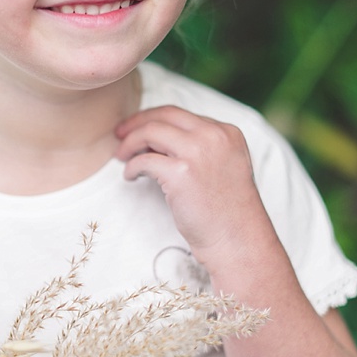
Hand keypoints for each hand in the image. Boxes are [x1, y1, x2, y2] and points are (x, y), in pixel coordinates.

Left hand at [115, 105, 270, 266]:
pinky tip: (131, 177)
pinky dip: (132, 167)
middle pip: (164, 115)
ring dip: (130, 142)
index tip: (137, 129)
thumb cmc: (227, 212)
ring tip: (122, 157)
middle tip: (119, 134)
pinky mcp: (181, 173)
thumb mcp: (223, 167)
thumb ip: (200, 148)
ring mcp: (198, 152)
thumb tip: (156, 141)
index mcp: (227, 132)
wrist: (237, 241)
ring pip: (150, 131)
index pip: (181, 115)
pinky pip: (144, 160)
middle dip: (136, 122)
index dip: (154, 119)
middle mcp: (214, 136)